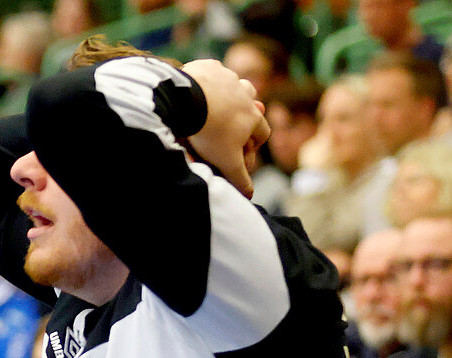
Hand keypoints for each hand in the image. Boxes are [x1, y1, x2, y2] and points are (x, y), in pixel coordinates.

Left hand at [182, 59, 267, 197]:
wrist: (188, 99)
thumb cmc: (211, 131)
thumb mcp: (226, 160)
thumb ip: (239, 178)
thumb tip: (249, 196)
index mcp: (252, 117)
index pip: (263, 133)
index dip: (254, 145)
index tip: (242, 153)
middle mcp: (245, 94)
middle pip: (253, 105)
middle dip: (245, 117)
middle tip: (230, 128)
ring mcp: (227, 78)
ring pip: (236, 86)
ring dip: (230, 95)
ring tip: (217, 105)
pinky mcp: (208, 67)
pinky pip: (212, 71)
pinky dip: (207, 80)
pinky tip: (195, 88)